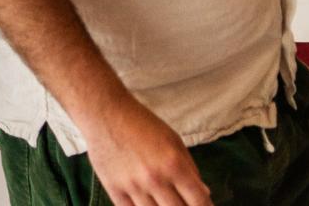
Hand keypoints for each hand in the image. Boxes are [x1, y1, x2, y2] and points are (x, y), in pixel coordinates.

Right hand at [84, 97, 210, 205]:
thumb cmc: (141, 123)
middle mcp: (155, 179)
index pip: (199, 201)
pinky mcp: (114, 189)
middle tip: (182, 203)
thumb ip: (190, 168)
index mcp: (174, 164)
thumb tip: (203, 193)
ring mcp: (133, 186)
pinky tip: (147, 205)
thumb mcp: (173, 140)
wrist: (104, 112)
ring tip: (163, 203)